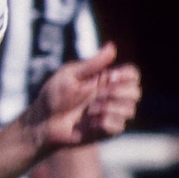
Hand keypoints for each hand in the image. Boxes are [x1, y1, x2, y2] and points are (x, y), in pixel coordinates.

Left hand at [22, 45, 140, 150]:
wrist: (43, 122)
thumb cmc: (54, 95)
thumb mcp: (71, 75)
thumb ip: (93, 64)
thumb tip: (112, 46)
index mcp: (105, 80)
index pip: (132, 75)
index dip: (126, 76)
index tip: (109, 78)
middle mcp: (111, 97)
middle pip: (135, 93)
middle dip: (116, 94)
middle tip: (95, 96)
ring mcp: (110, 114)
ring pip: (129, 110)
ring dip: (106, 109)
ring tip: (88, 111)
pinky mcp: (106, 131)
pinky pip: (118, 127)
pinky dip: (102, 123)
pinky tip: (87, 123)